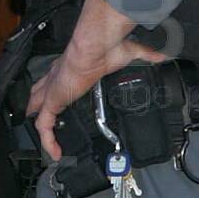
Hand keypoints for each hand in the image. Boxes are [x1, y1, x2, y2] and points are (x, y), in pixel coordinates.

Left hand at [22, 34, 170, 161]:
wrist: (97, 46)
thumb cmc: (108, 46)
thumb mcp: (129, 52)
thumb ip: (145, 54)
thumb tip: (161, 55)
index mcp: (72, 66)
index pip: (58, 79)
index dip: (56, 89)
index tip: (61, 98)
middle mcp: (58, 78)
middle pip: (40, 93)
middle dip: (38, 106)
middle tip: (43, 120)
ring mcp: (53, 90)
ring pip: (39, 111)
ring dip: (44, 126)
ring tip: (50, 142)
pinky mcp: (53, 100)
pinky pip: (44, 125)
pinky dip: (49, 140)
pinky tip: (56, 151)